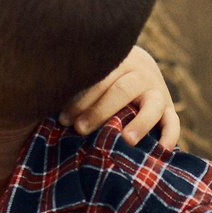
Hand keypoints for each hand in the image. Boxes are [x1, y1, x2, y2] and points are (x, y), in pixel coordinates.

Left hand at [60, 43, 181, 148]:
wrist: (136, 68)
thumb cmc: (99, 80)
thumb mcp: (89, 74)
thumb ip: (73, 84)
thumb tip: (39, 100)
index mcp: (117, 61)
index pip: (100, 78)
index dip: (81, 98)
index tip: (63, 119)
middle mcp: (140, 73)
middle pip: (122, 90)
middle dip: (100, 111)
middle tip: (80, 129)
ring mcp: (157, 91)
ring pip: (152, 105)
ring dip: (140, 122)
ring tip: (127, 140)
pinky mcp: (168, 109)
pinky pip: (173, 122)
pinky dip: (169, 136)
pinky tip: (160, 150)